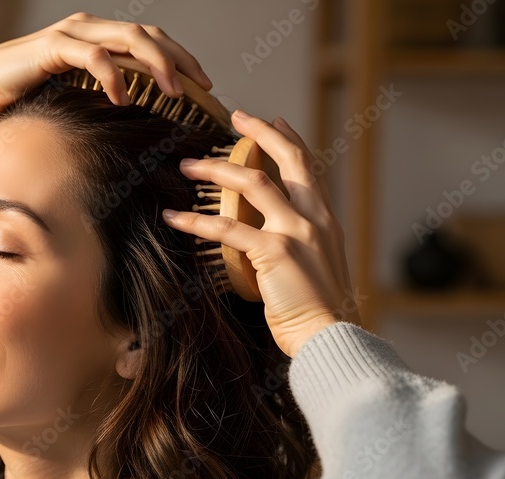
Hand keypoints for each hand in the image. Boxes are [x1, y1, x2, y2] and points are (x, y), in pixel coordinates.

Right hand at [0, 11, 212, 116]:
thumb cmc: (22, 96)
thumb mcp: (71, 95)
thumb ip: (99, 96)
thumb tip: (132, 120)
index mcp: (95, 36)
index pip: (148, 38)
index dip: (178, 57)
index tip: (202, 85)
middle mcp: (87, 27)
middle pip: (147, 34)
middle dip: (179, 59)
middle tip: (203, 88)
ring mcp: (71, 33)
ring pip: (128, 38)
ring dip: (157, 65)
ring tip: (175, 93)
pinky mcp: (53, 47)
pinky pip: (94, 57)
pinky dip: (113, 77)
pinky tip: (123, 99)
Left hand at [161, 111, 360, 357]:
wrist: (329, 336)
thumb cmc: (318, 312)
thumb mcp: (316, 268)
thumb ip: (300, 246)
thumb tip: (274, 239)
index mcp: (326, 221)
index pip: (309, 169)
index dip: (290, 141)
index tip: (274, 121)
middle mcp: (315, 219)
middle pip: (288, 161)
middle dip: (262, 134)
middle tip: (237, 116)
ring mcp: (296, 232)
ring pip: (254, 184)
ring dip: (217, 170)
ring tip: (188, 166)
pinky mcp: (274, 251)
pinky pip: (227, 227)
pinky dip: (196, 220)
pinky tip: (174, 217)